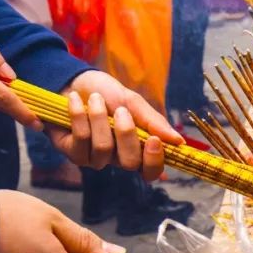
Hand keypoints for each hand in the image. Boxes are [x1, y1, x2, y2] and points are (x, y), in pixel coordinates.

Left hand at [51, 70, 181, 180]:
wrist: (74, 82)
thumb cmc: (106, 93)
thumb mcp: (133, 102)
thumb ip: (153, 122)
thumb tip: (179, 141)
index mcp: (137, 148)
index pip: (151, 171)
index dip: (154, 161)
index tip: (154, 140)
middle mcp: (117, 158)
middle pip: (129, 163)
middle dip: (126, 134)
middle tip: (120, 110)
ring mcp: (95, 158)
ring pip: (103, 149)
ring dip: (99, 118)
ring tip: (95, 99)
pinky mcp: (73, 153)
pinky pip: (81, 140)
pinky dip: (79, 116)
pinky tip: (76, 101)